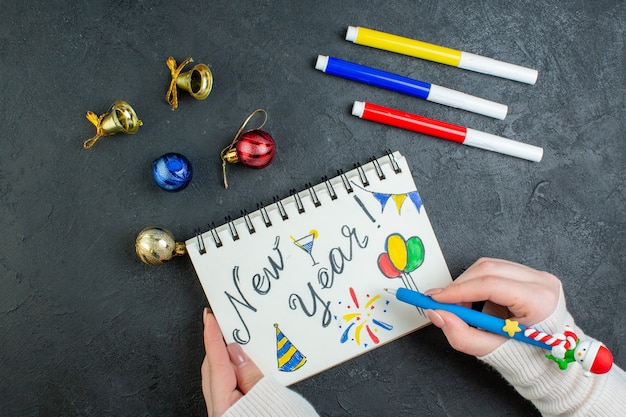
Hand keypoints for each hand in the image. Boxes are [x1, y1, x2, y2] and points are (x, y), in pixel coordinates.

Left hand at [201, 308, 263, 416]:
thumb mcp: (270, 398)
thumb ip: (252, 376)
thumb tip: (237, 352)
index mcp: (226, 407)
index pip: (216, 364)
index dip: (212, 337)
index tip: (210, 317)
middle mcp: (221, 412)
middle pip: (212, 372)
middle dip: (217, 347)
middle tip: (225, 324)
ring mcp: (227, 414)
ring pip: (220, 380)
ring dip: (227, 360)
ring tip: (238, 341)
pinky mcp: (236, 414)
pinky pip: (229, 389)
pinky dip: (235, 373)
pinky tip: (246, 366)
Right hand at [424, 258, 560, 356]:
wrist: (550, 360)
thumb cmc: (527, 356)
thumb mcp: (492, 350)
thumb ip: (462, 335)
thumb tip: (437, 314)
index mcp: (540, 301)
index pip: (491, 285)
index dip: (459, 290)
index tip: (436, 298)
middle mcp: (541, 282)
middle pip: (488, 269)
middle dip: (459, 286)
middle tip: (440, 303)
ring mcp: (536, 276)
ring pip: (489, 266)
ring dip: (467, 284)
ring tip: (461, 307)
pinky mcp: (528, 275)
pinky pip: (494, 270)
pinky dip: (477, 284)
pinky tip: (475, 302)